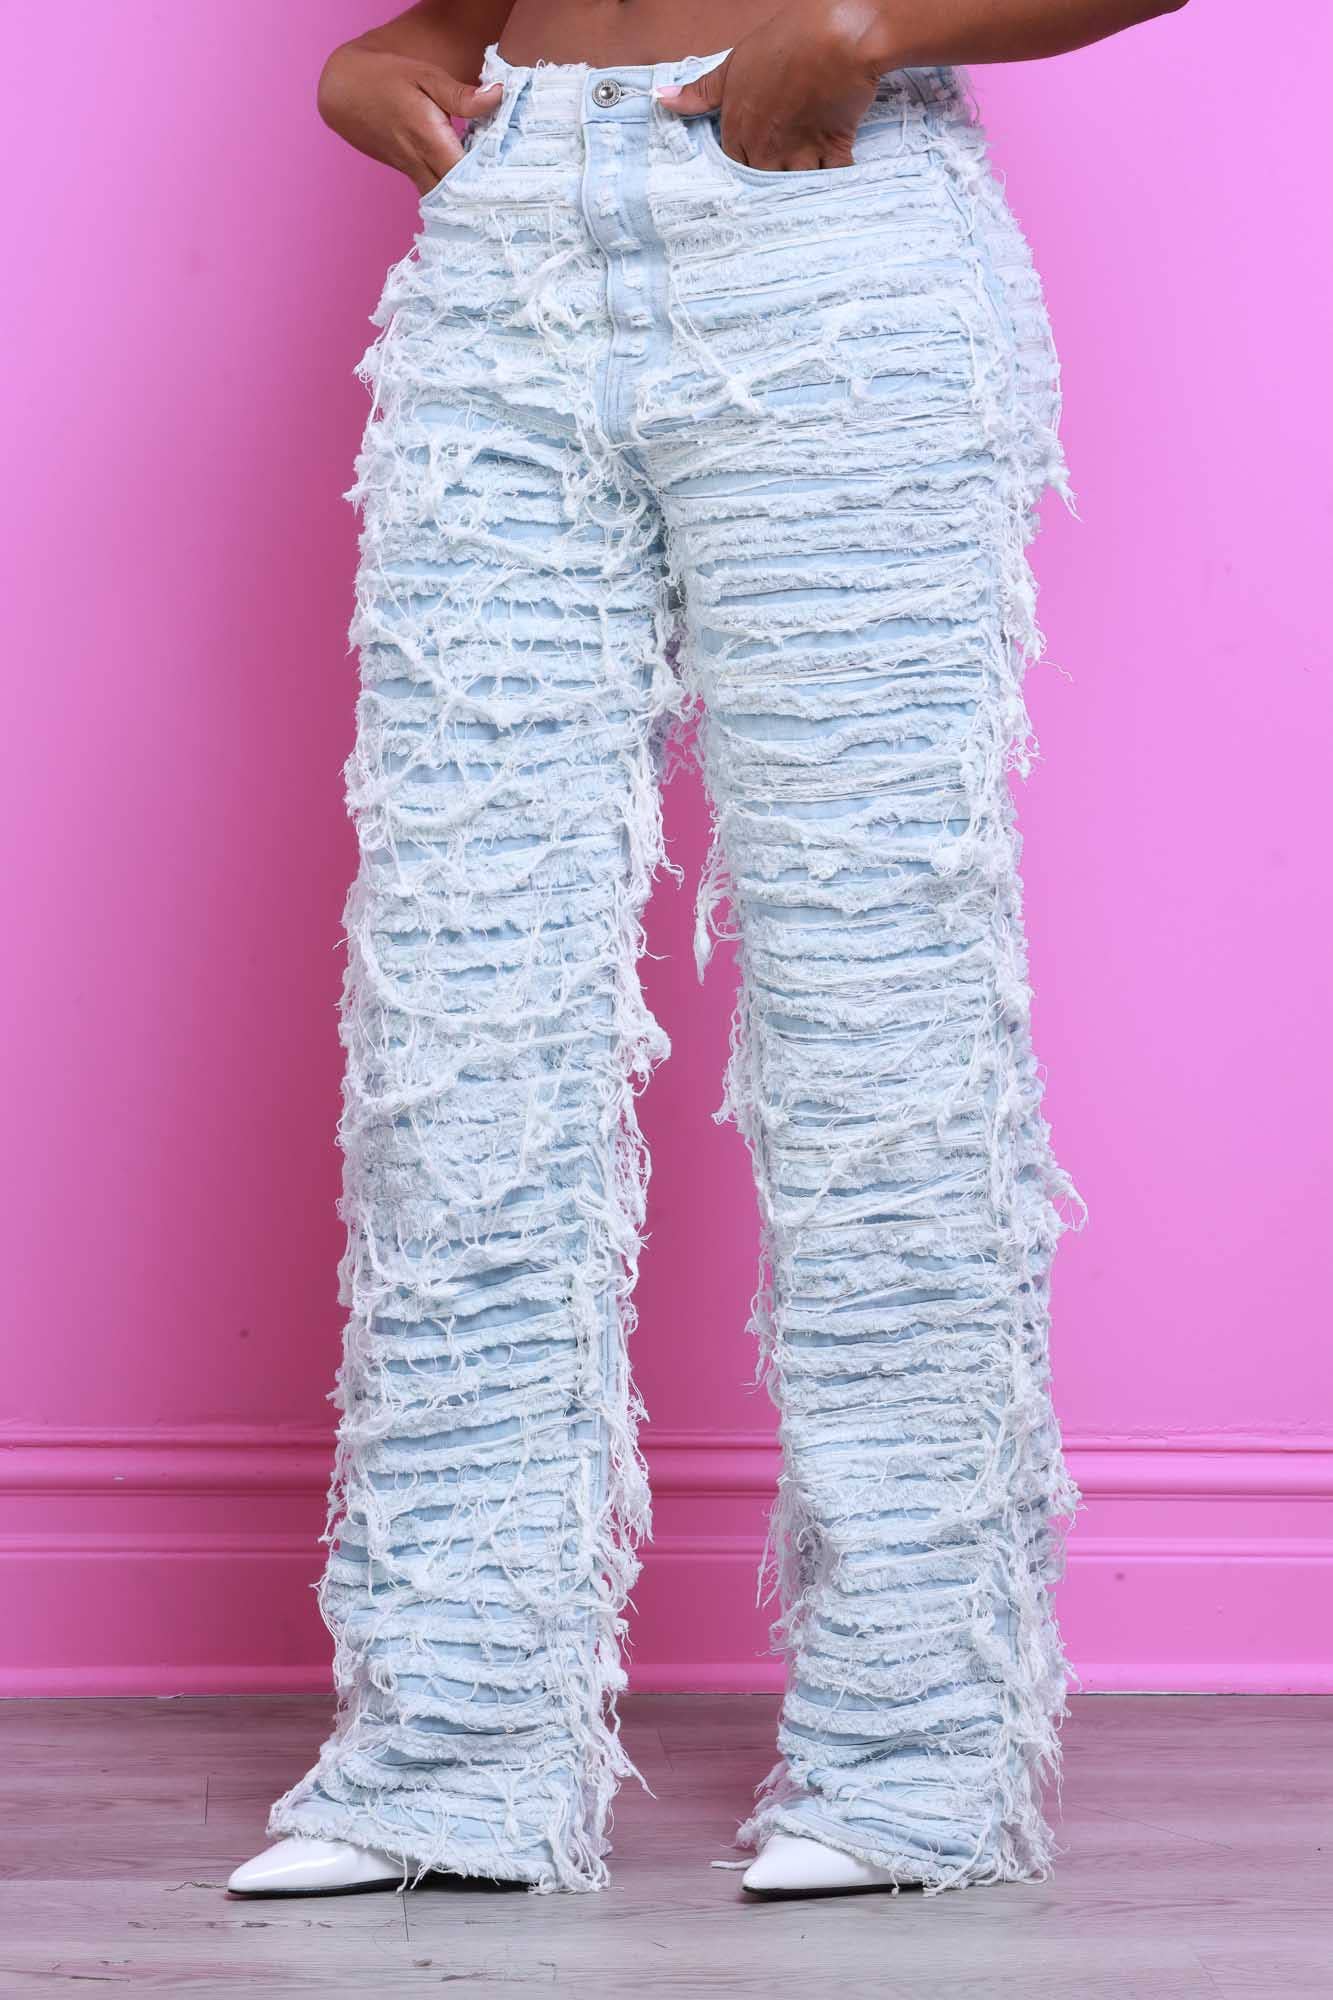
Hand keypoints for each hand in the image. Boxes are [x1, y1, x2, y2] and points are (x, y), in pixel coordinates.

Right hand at [318, 42, 501, 194]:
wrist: (345, 91)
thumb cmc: (387, 78)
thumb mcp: (425, 75)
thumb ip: (461, 94)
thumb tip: (498, 95)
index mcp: (428, 139)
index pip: (466, 176)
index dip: (490, 185)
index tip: (513, 187)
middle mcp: (420, 163)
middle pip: (459, 198)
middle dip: (485, 203)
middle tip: (513, 204)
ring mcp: (414, 173)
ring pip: (447, 203)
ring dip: (470, 205)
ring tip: (498, 203)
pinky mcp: (412, 175)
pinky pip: (438, 195)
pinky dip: (457, 198)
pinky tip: (476, 193)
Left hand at [654, 1, 894, 172]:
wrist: (836, 37)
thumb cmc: (785, 42)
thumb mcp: (734, 64)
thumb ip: (701, 92)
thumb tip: (661, 100)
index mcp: (739, 131)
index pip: (733, 166)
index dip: (745, 160)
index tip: (756, 152)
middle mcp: (765, 150)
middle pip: (762, 183)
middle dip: (770, 176)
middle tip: (781, 159)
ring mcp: (800, 155)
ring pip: (794, 186)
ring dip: (799, 180)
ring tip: (805, 168)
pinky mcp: (833, 152)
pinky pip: (831, 180)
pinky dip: (833, 178)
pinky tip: (833, 170)